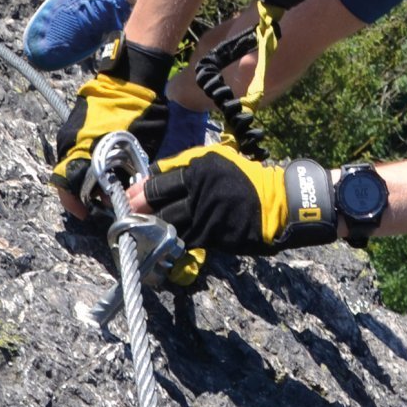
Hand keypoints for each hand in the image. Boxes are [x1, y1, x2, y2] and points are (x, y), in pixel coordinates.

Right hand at [48, 37, 177, 209]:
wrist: (132, 76)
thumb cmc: (140, 113)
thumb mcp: (136, 150)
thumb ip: (122, 174)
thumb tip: (117, 192)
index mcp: (83, 149)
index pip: (67, 186)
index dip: (75, 204)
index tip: (86, 213)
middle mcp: (70, 140)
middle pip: (66, 175)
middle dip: (80, 191)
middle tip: (99, 199)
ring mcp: (70, 128)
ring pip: (68, 161)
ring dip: (81, 174)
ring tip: (102, 182)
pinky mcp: (74, 119)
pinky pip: (73, 146)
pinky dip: (83, 158)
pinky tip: (100, 162)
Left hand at [142, 142, 337, 258]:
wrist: (279, 203)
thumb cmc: (246, 179)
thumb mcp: (218, 162)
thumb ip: (187, 168)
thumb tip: (155, 179)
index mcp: (199, 166)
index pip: (159, 179)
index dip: (140, 190)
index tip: (127, 197)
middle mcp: (199, 188)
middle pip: (158, 201)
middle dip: (139, 210)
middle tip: (127, 217)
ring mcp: (205, 212)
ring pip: (168, 223)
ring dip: (152, 229)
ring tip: (141, 232)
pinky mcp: (213, 234)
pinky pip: (186, 239)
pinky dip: (173, 242)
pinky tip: (164, 243)